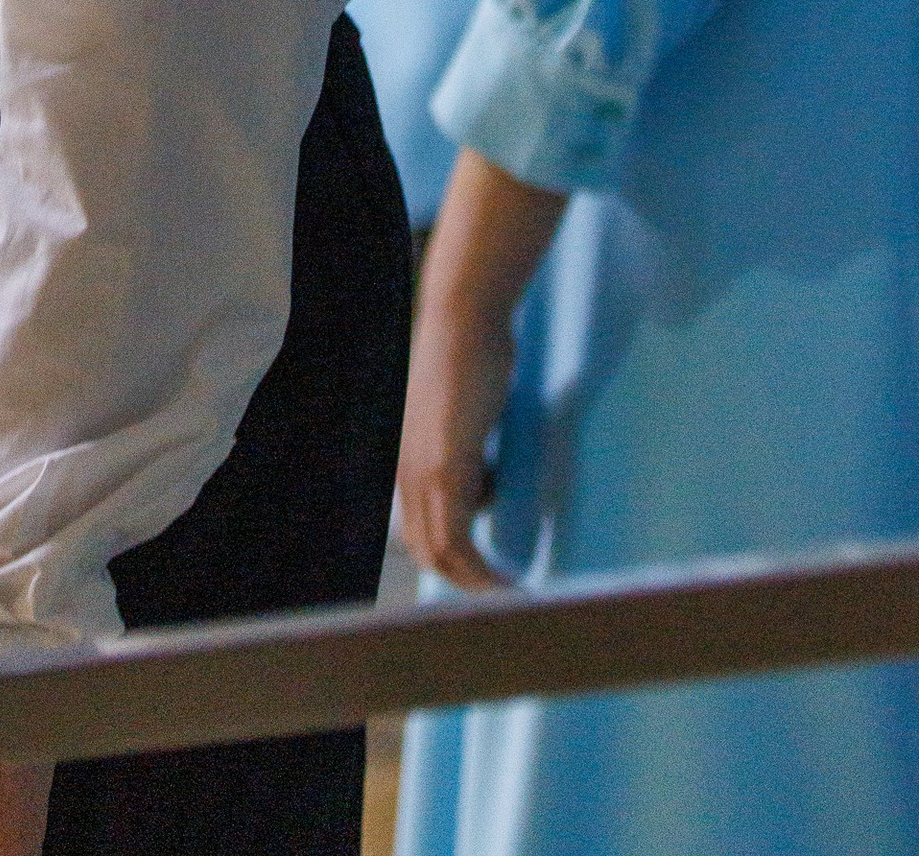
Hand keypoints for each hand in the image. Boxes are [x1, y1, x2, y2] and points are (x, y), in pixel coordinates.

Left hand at [397, 151, 563, 589]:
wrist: (464, 317)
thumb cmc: (471, 354)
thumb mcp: (465, 414)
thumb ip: (467, 448)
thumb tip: (486, 477)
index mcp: (407, 459)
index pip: (420, 531)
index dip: (451, 562)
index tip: (487, 576)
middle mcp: (406, 471)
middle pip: (426, 551)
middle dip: (465, 582)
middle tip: (505, 598)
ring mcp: (422, 471)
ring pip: (440, 554)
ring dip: (477, 585)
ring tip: (512, 600)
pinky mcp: (446, 467)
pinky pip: (458, 540)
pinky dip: (482, 573)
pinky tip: (509, 585)